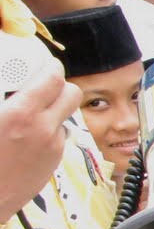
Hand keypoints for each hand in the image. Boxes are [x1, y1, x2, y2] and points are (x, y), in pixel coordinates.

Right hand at [0, 59, 80, 217]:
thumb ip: (2, 95)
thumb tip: (8, 87)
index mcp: (21, 115)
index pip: (53, 78)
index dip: (50, 67)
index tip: (44, 65)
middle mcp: (43, 130)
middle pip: (72, 94)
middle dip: (59, 86)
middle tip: (40, 86)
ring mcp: (52, 148)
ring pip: (66, 116)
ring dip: (52, 111)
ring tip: (28, 115)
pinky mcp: (53, 163)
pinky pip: (58, 138)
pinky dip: (48, 132)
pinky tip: (26, 138)